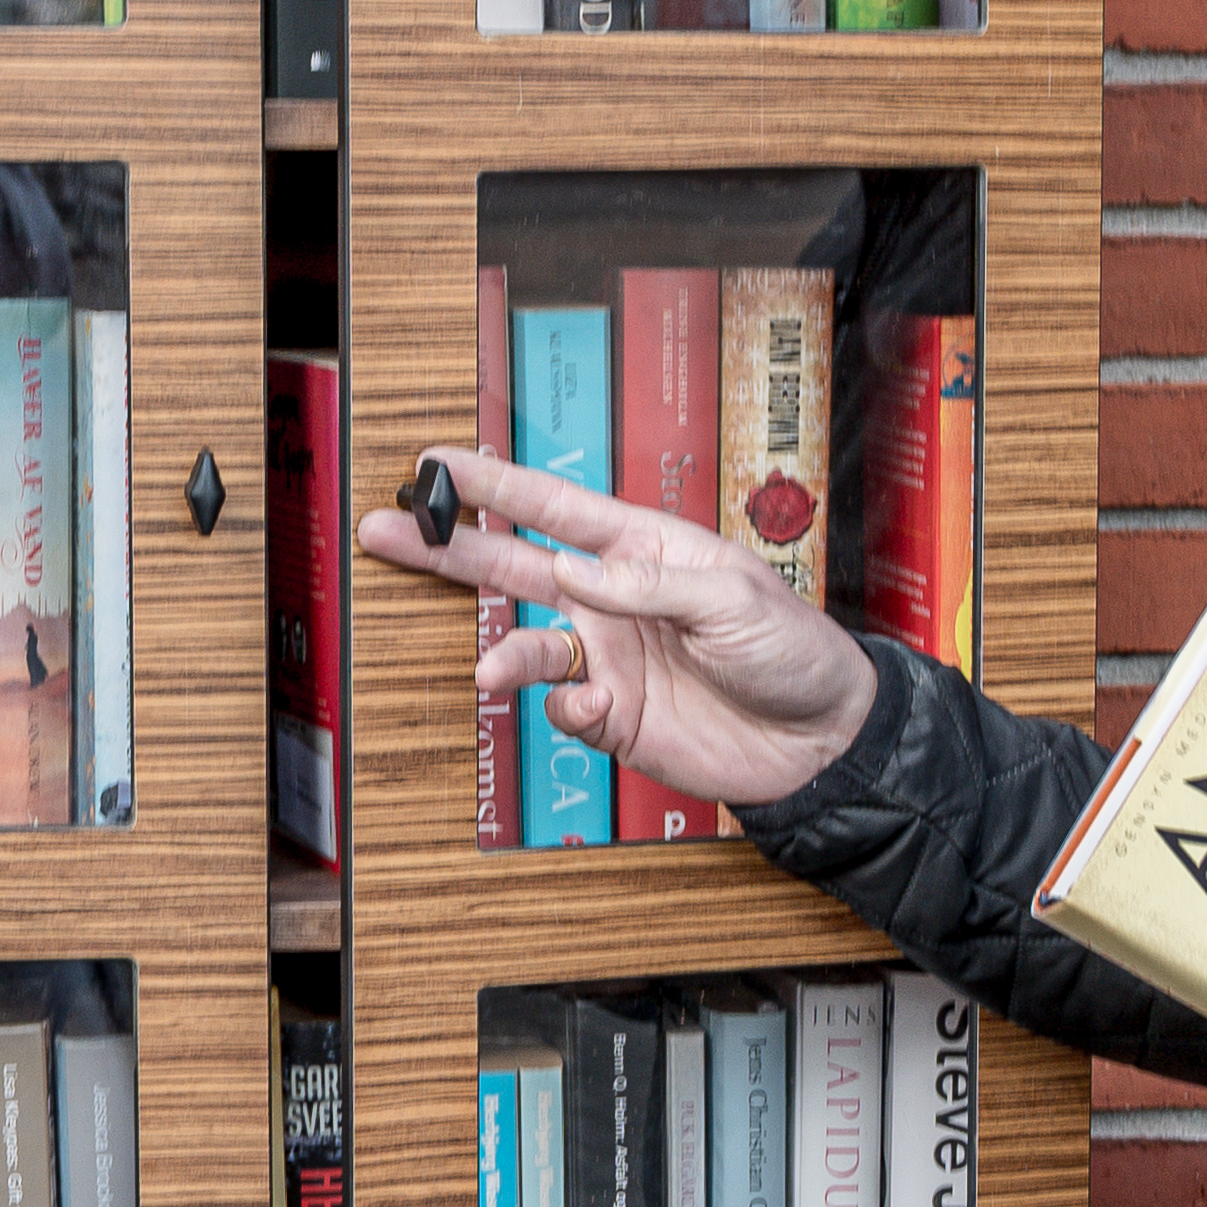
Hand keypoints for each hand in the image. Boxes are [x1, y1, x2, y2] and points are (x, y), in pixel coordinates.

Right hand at [354, 443, 880, 807]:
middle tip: (385, 530)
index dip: (493, 485)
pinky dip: (566, 709)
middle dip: (447, 550)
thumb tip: (572, 571)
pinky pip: (562, 708)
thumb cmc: (793, 651)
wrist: (821, 741)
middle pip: (512, 566)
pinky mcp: (612, 716)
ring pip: (527, 645)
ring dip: (502, 655)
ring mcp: (609, 657)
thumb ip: (646, 584)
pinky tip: (597, 709)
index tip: (435, 465)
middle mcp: (613, 598)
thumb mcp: (732, 597)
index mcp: (641, 549)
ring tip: (490, 670)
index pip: (553, 508)